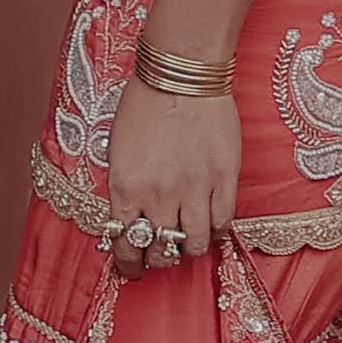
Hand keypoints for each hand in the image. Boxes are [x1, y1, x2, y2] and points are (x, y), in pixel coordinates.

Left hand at [104, 76, 238, 276]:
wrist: (181, 74)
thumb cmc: (144, 104)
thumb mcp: (117, 150)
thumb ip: (125, 189)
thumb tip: (128, 219)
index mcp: (126, 188)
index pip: (124, 245)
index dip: (127, 265)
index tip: (131, 268)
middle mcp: (159, 196)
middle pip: (160, 251)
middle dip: (158, 259)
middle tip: (160, 255)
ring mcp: (194, 189)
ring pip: (195, 245)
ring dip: (189, 250)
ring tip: (187, 243)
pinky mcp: (224, 179)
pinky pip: (222, 222)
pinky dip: (216, 231)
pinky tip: (211, 225)